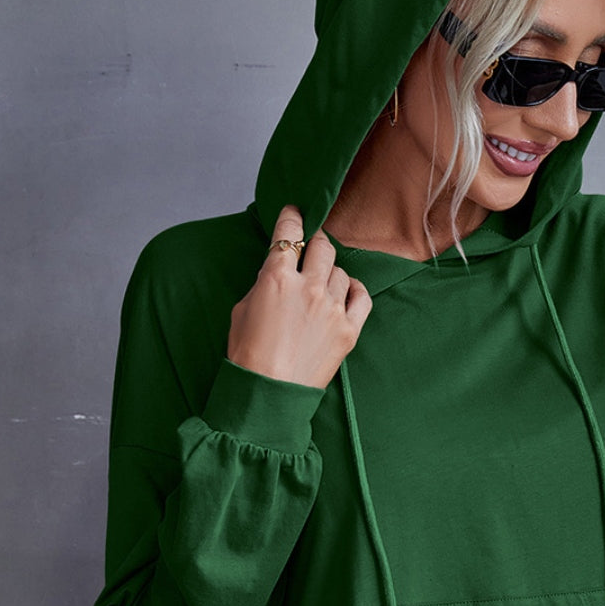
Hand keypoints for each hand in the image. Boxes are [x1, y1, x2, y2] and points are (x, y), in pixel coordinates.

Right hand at [227, 205, 372, 389]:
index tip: (296, 212)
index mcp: (275, 277)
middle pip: (322, 246)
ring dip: (331, 273)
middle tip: (310, 251)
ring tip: (321, 287)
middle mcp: (307, 287)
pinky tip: (345, 294)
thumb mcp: (243, 308)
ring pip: (341, 271)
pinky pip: (362, 295)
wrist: (268, 393)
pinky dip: (354, 290)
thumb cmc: (248, 355)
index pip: (289, 232)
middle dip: (315, 244)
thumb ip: (264, 284)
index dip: (292, 217)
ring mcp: (331, 307)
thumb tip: (278, 274)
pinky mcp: (349, 329)